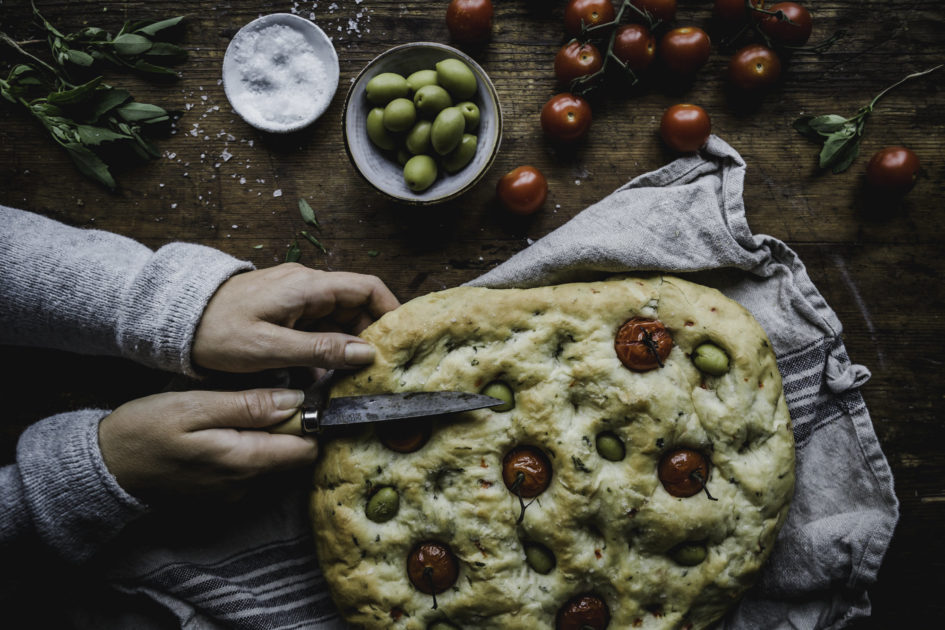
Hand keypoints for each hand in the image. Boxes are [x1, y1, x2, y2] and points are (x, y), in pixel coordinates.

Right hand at [98, 388, 317, 501]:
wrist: (105, 466)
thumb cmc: (146, 430)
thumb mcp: (195, 406)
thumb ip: (248, 405)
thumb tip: (294, 400)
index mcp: (244, 461)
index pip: (306, 449)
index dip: (309, 422)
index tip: (296, 398)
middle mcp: (245, 484)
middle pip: (292, 456)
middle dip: (288, 427)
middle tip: (260, 399)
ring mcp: (232, 492)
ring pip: (270, 461)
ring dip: (265, 436)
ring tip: (236, 411)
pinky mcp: (219, 492)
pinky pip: (249, 468)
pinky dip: (245, 447)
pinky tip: (221, 430)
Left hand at [192, 265, 399, 372]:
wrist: (173, 320)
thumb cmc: (215, 331)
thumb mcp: (269, 348)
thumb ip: (320, 350)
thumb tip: (366, 353)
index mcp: (308, 287)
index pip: (367, 289)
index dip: (390, 312)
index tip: (400, 342)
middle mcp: (307, 287)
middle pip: (356, 308)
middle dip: (369, 339)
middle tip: (375, 373)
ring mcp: (295, 299)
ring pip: (337, 322)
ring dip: (345, 350)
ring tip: (349, 383)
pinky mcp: (284, 313)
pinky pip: (316, 330)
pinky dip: (323, 353)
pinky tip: (319, 380)